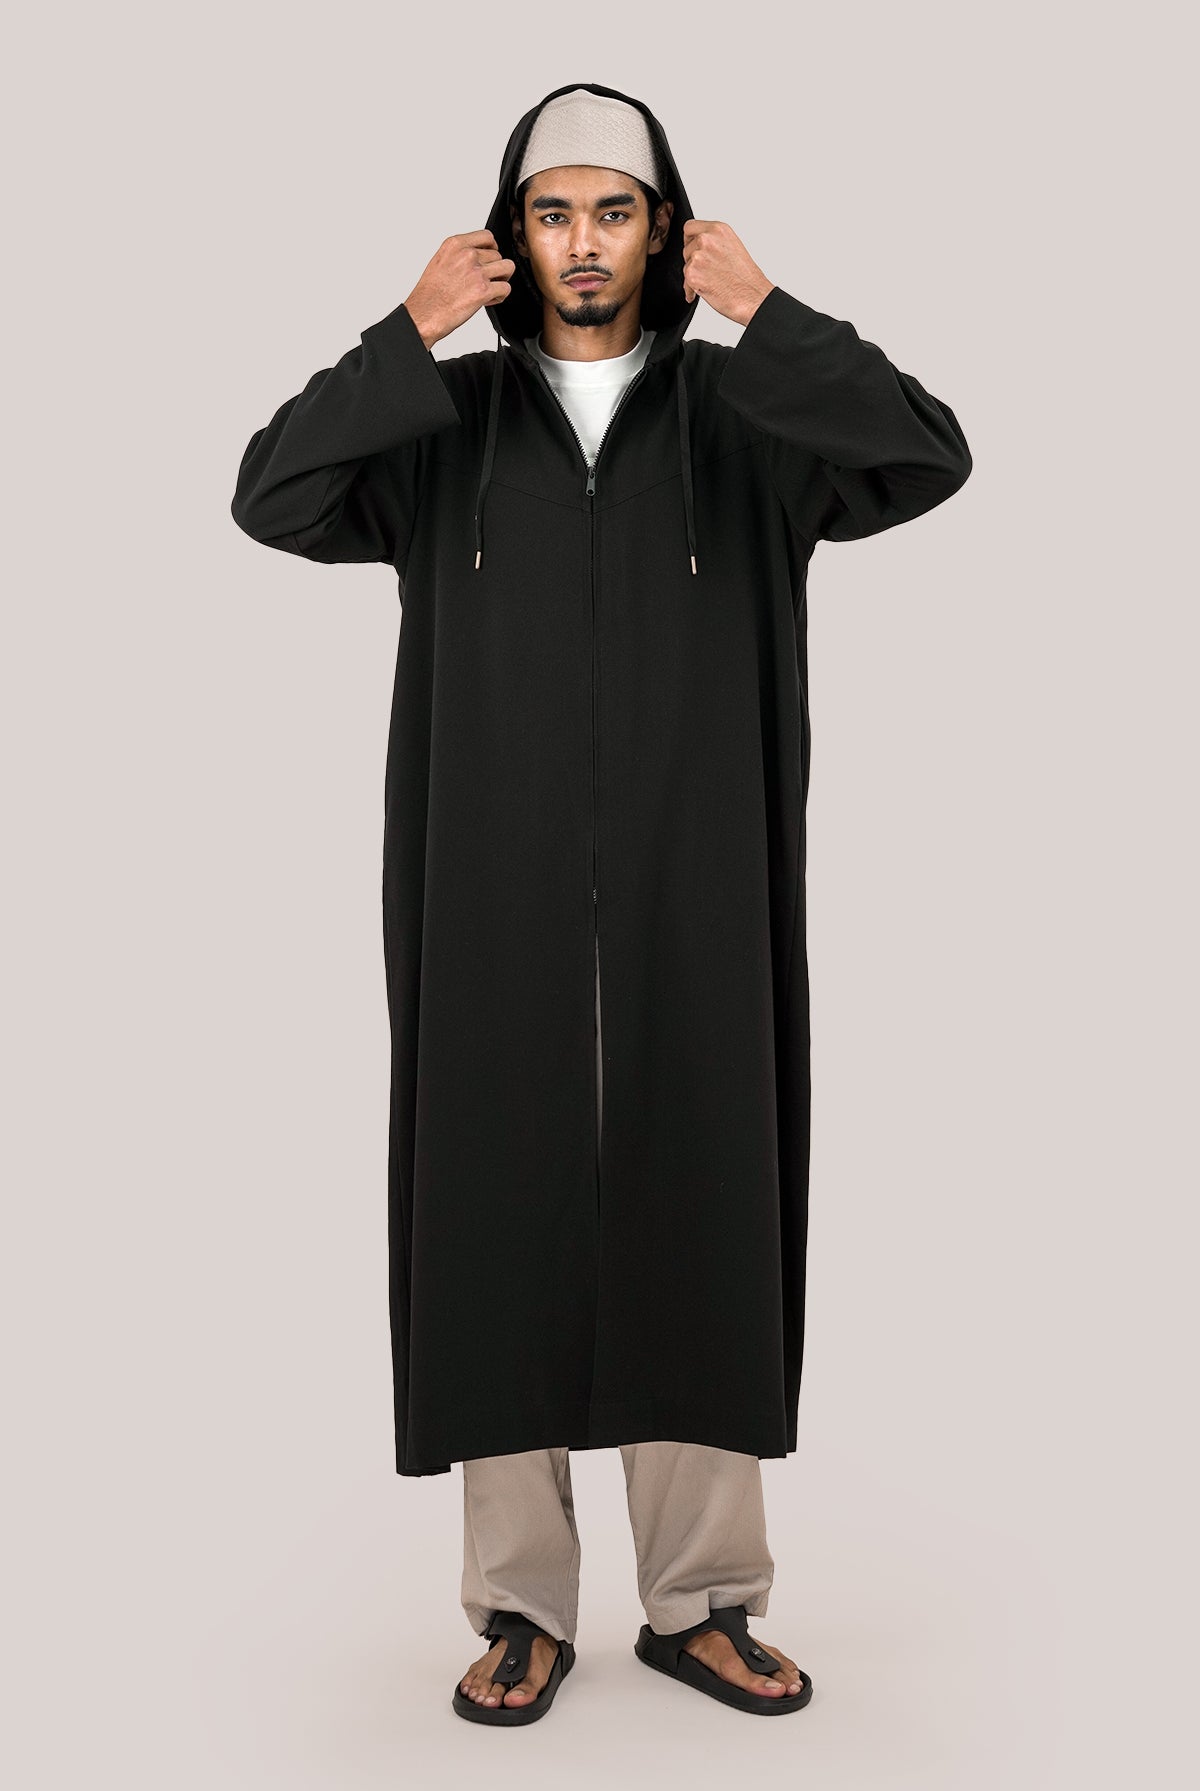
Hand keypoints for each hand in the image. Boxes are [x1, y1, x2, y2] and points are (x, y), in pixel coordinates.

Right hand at [404, 231, 516, 347]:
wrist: (424, 314)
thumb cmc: (428, 294)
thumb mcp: (440, 261)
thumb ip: (460, 255)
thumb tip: (477, 257)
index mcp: (455, 244)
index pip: (487, 236)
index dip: (492, 248)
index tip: (489, 258)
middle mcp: (467, 255)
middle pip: (498, 255)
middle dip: (493, 269)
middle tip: (483, 282)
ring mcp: (477, 272)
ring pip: (507, 268)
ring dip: (501, 279)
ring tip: (490, 289)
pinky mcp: (483, 290)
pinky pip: (505, 288)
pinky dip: (500, 296)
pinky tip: (488, 300)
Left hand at [681, 219, 774, 325]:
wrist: (752, 296)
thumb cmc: (746, 277)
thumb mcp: (732, 246)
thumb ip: (714, 241)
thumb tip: (700, 244)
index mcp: (718, 229)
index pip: (690, 227)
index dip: (690, 239)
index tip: (693, 248)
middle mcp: (707, 239)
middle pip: (686, 247)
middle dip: (693, 259)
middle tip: (709, 270)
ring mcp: (698, 256)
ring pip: (686, 264)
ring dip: (694, 274)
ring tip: (711, 280)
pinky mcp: (692, 273)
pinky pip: (685, 281)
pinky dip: (691, 289)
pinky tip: (704, 290)